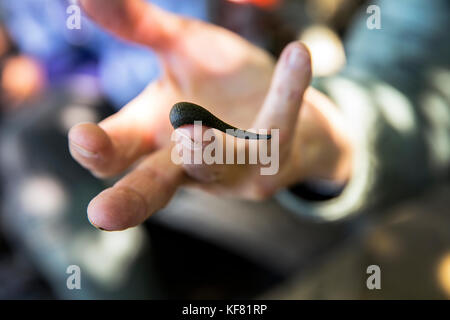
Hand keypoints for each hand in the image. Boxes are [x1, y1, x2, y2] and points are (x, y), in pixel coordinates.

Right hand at [68, 0, 351, 230]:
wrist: (279, 105)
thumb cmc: (219, 86)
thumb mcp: (181, 50)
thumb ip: (141, 28)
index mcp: (153, 138)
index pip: (116, 153)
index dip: (97, 151)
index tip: (84, 140)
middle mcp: (186, 163)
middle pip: (152, 186)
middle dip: (129, 199)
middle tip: (103, 215)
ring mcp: (231, 168)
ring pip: (215, 169)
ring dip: (204, 156)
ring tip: (194, 135)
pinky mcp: (272, 158)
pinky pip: (277, 124)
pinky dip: (287, 89)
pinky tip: (297, 54)